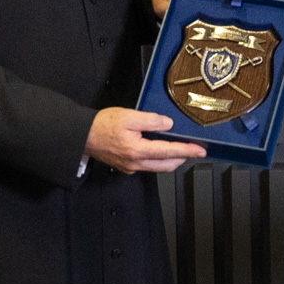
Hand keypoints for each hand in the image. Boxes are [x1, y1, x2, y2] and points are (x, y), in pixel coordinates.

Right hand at [85, 107, 205, 173]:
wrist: (82, 136)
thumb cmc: (102, 125)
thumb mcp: (129, 116)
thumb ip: (151, 120)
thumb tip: (167, 125)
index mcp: (138, 150)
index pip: (169, 152)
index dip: (187, 151)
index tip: (200, 151)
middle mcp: (135, 163)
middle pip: (166, 165)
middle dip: (183, 158)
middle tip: (194, 150)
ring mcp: (130, 167)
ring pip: (157, 167)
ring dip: (171, 159)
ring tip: (181, 149)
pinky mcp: (126, 166)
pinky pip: (147, 165)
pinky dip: (159, 159)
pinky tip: (161, 150)